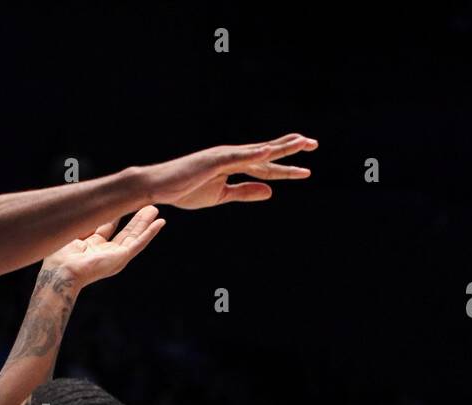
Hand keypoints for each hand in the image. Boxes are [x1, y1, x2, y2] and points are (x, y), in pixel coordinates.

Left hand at [40, 205, 165, 287]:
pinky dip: (150, 233)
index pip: (107, 226)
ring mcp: (114, 256)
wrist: (61, 272)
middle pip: (125, 231)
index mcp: (91, 246)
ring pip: (135, 236)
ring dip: (146, 223)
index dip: (116, 213)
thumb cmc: (59, 256)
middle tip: (146, 204)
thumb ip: (84, 219)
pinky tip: (160, 223)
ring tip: (155, 209)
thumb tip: (88, 202)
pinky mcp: (121, 258)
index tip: (123, 200)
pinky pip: (139, 243)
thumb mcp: (72, 230)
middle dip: (136, 218)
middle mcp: (104, 251)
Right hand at [143, 133, 315, 209]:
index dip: (286, 169)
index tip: (305, 171)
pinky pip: (239, 157)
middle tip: (313, 144)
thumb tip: (270, 192)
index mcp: (234, 166)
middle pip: (267, 153)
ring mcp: (224, 156)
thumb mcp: (221, 196)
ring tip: (302, 143)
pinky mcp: (214, 160)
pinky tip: (270, 151)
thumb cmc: (184, 190)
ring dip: (280, 146)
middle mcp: (232, 156)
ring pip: (258, 151)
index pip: (265, 167)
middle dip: (291, 149)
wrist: (158, 187)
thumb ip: (245, 192)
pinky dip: (255, 153)